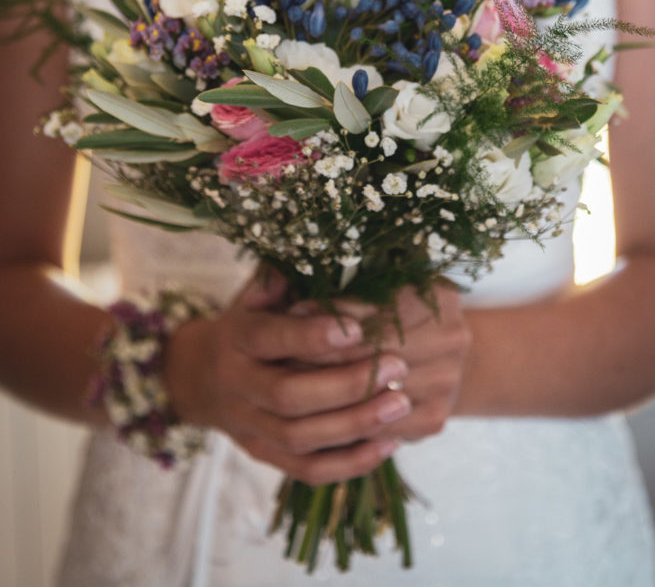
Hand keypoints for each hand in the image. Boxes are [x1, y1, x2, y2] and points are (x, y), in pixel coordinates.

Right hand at [164, 270, 411, 483]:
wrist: (199, 377)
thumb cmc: (247, 323)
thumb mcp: (256, 293)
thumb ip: (283, 276)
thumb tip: (319, 249)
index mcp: (237, 338)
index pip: (271, 339)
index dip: (311, 336)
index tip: (358, 328)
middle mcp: (238, 386)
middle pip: (289, 396)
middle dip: (346, 385)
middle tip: (398, 367)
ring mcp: (250, 427)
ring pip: (301, 438)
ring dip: (355, 425)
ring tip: (402, 403)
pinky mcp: (265, 456)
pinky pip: (308, 470)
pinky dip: (350, 463)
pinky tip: (389, 444)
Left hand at [302, 283, 471, 441]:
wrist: (440, 350)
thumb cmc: (396, 308)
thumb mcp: (377, 284)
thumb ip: (344, 283)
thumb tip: (293, 304)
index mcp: (440, 296)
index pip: (375, 307)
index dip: (331, 311)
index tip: (292, 310)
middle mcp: (451, 339)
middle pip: (373, 352)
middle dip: (321, 353)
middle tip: (280, 352)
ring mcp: (447, 383)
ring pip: (371, 395)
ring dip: (324, 392)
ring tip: (286, 383)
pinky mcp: (433, 420)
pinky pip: (377, 429)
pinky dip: (342, 422)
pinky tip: (312, 412)